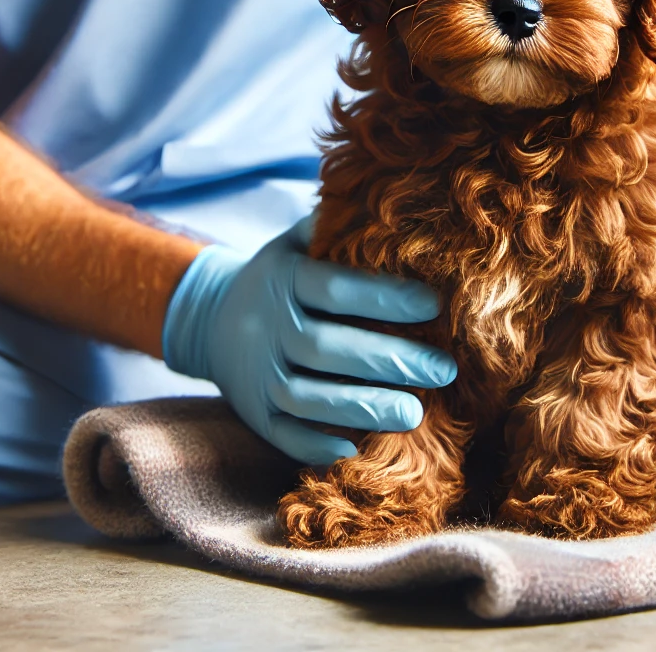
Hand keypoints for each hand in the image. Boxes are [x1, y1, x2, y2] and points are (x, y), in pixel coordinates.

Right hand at [162, 215, 457, 464]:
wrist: (210, 318)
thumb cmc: (282, 275)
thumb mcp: (298, 241)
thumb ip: (338, 228)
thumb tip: (399, 208)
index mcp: (283, 279)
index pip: (336, 289)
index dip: (385, 298)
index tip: (435, 305)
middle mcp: (267, 327)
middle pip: (326, 348)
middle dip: (389, 361)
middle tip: (445, 371)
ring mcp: (256, 374)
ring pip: (306, 398)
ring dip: (362, 408)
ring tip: (415, 413)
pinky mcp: (252, 412)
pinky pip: (282, 434)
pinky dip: (316, 446)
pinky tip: (356, 448)